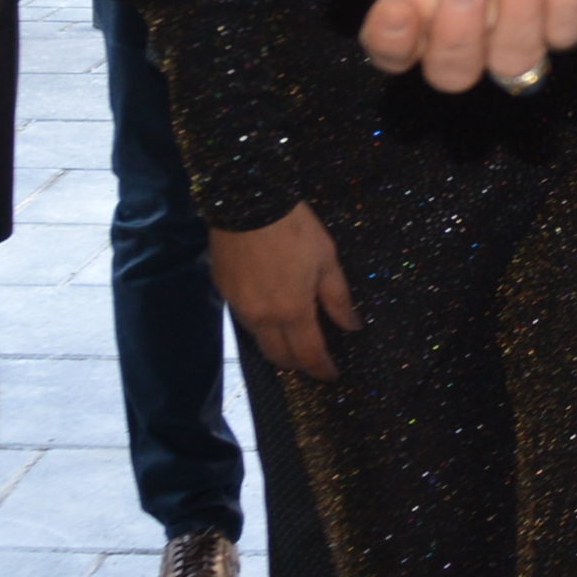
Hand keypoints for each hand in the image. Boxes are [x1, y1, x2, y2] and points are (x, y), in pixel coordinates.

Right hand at [210, 201, 357, 381]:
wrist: (248, 201)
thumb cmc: (294, 229)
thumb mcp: (327, 259)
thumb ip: (338, 298)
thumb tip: (352, 326)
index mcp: (292, 311)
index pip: (309, 354)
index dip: (322, 369)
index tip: (332, 375)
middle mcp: (262, 318)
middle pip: (280, 356)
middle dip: (298, 364)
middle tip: (312, 360)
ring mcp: (239, 307)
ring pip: (259, 341)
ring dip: (276, 346)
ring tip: (291, 340)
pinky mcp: (223, 292)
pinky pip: (244, 320)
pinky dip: (259, 326)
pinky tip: (268, 313)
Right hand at [303, 0, 576, 92]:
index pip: (392, 47)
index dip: (390, 43)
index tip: (395, 12)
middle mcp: (469, 23)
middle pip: (451, 73)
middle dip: (459, 36)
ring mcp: (522, 25)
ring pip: (513, 65)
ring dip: (520, 16)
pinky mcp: (571, 15)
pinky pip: (568, 32)